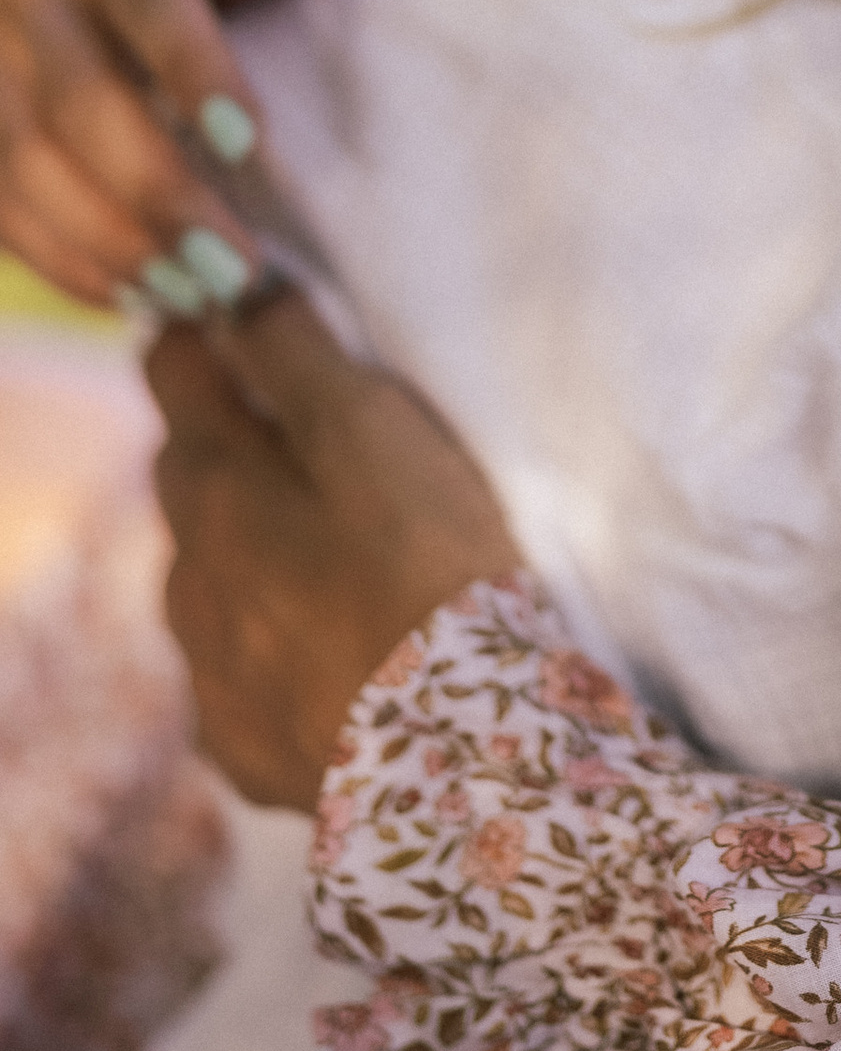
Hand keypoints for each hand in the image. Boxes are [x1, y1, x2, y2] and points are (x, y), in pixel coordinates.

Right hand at [0, 0, 383, 308]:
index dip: (191, 63)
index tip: (251, 143)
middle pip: (76, 97)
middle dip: (155, 190)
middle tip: (236, 266)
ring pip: (23, 162)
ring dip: (110, 241)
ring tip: (199, 294)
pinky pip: (0, 200)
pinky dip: (64, 258)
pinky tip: (137, 295)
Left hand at [150, 286, 520, 807]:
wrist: (454, 758)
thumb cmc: (428, 570)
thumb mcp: (375, 432)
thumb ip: (299, 356)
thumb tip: (242, 293)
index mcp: (218, 486)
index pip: (176, 373)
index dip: (207, 337)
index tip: (239, 319)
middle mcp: (189, 576)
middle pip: (187, 477)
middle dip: (228, 444)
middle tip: (307, 434)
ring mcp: (208, 669)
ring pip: (206, 578)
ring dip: (246, 550)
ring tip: (332, 550)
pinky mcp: (241, 744)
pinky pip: (238, 671)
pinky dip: (271, 644)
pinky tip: (335, 646)